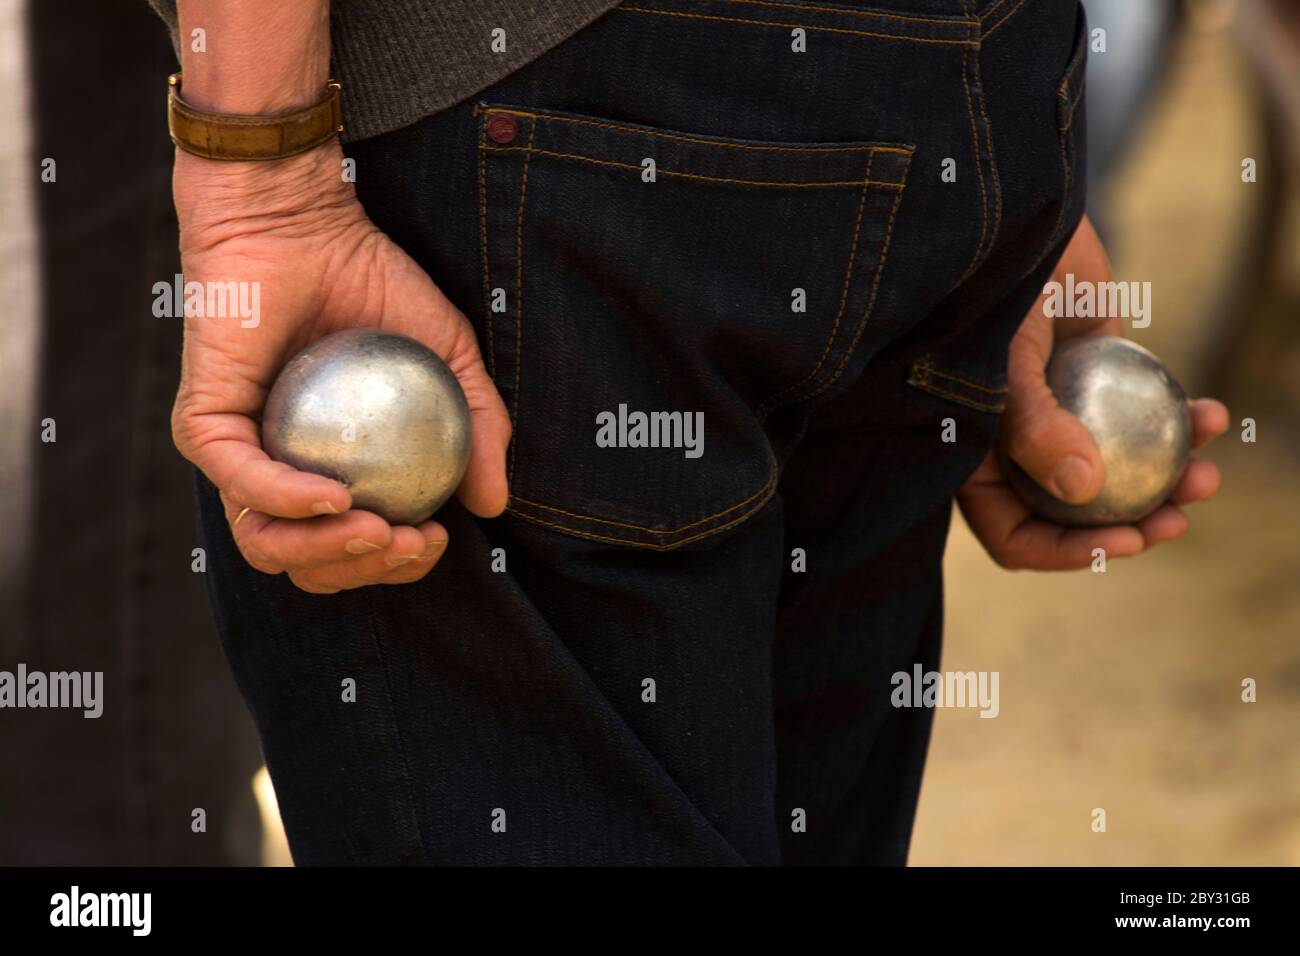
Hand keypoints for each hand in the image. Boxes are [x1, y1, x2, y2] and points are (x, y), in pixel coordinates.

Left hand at [170, 144, 510, 592]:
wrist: (304, 218)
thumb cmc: (371, 280)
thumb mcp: (452, 358)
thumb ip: (478, 428)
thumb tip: (494, 506)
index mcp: (326, 467)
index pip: (354, 546)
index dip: (397, 563)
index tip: (437, 537)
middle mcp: (274, 471)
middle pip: (307, 563)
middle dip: (364, 572)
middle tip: (410, 541)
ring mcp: (235, 452)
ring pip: (264, 543)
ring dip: (326, 554)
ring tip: (379, 530)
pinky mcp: (202, 423)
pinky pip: (240, 480)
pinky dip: (287, 501)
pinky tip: (335, 498)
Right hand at [958, 217, 1227, 569]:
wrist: (1020, 227)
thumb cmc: (992, 297)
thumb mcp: (1003, 365)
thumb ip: (1035, 430)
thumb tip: (1084, 492)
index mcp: (976, 464)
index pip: (1016, 534)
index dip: (1068, 551)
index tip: (1127, 540)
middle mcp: (1017, 452)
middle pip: (1076, 515)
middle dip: (1132, 523)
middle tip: (1177, 518)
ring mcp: (1062, 419)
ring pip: (1119, 472)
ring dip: (1167, 481)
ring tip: (1207, 476)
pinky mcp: (1102, 381)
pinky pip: (1145, 418)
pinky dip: (1179, 421)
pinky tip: (1210, 415)